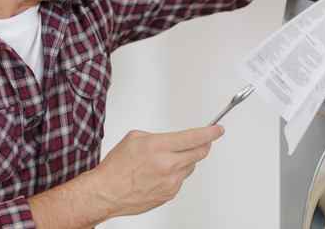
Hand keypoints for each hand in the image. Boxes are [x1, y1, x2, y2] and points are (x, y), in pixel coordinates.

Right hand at [89, 125, 224, 217]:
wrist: (107, 192)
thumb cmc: (117, 167)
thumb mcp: (134, 138)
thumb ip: (158, 137)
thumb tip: (171, 140)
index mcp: (159, 146)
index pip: (194, 137)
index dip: (210, 132)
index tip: (218, 130)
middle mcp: (167, 164)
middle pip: (199, 153)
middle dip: (204, 145)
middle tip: (204, 141)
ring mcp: (170, 181)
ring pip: (190, 167)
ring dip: (185, 161)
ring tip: (166, 161)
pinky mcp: (169, 194)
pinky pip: (180, 181)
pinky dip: (175, 175)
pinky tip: (159, 175)